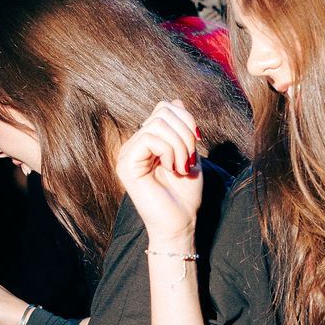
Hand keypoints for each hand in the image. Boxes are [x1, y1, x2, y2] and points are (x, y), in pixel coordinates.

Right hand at [115, 101, 203, 242]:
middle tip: (190, 158)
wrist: (180, 223)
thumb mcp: (191, 155)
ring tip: (182, 166)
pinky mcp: (126, 164)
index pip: (165, 108)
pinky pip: (149, 138)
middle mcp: (135, 144)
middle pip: (162, 111)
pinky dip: (169, 151)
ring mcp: (128, 153)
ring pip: (158, 123)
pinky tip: (172, 168)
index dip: (186, 119)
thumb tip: (176, 101)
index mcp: (150, 141)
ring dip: (180, 144)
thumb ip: (183, 130)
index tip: (198, 142)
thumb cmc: (186, 195)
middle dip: (185, 132)